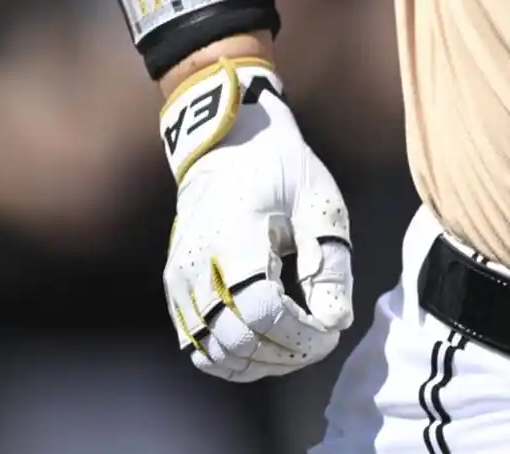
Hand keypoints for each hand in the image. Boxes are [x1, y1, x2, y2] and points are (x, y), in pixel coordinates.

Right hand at [158, 58, 354, 379]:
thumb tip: (334, 322)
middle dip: (287, 354)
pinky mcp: (175, 291)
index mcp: (232, 239)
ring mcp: (178, 282)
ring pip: (214, 354)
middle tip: (322, 340)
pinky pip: (197, 346)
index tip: (332, 332)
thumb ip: (330, 266)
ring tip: (297, 346)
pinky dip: (233, 359)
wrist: (229, 146)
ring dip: (261, 363)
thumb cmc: (282, 170)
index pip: (264, 314)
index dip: (301, 336)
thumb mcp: (319, 206)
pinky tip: (266, 348)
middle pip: (238, 341)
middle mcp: (194, 266)